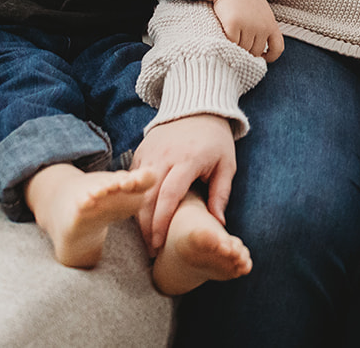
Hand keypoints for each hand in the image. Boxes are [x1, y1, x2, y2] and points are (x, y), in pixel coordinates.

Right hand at [131, 114, 235, 253]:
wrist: (198, 108)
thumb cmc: (215, 141)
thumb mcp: (227, 164)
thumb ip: (221, 194)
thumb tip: (218, 225)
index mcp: (187, 160)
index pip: (169, 195)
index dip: (162, 222)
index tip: (159, 244)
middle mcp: (164, 156)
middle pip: (147, 197)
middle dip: (145, 226)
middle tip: (150, 250)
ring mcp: (149, 153)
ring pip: (135, 191)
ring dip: (137, 216)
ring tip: (144, 239)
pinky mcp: (140, 152)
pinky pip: (132, 180)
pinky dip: (132, 199)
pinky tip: (138, 217)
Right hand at [213, 0, 284, 61]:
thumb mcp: (260, 11)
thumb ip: (262, 28)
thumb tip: (258, 52)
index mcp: (271, 23)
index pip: (278, 48)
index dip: (270, 57)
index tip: (261, 58)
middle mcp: (262, 26)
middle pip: (255, 52)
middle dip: (246, 50)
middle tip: (237, 40)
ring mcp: (248, 26)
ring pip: (242, 49)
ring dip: (235, 45)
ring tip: (230, 32)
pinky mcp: (233, 25)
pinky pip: (230, 43)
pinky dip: (226, 41)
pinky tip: (223, 32)